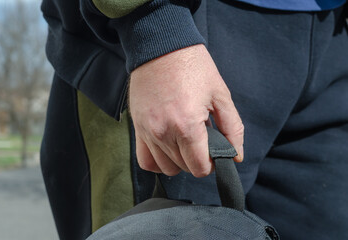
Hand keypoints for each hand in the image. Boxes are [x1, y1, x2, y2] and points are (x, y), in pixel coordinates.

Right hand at [129, 44, 243, 176]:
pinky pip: (145, 161)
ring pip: (165, 167)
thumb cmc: (193, 67)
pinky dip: (158, 161)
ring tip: (185, 140)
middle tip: (202, 139)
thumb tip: (236, 156)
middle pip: (184, 167)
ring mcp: (147, 132)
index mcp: (187, 126)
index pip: (200, 167)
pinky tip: (168, 149)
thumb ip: (232, 128)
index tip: (214, 151)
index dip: (212, 163)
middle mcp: (164, 133)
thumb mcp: (220, 94)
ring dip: (179, 161)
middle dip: (197, 159)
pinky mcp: (137, 127)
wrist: (161, 46)